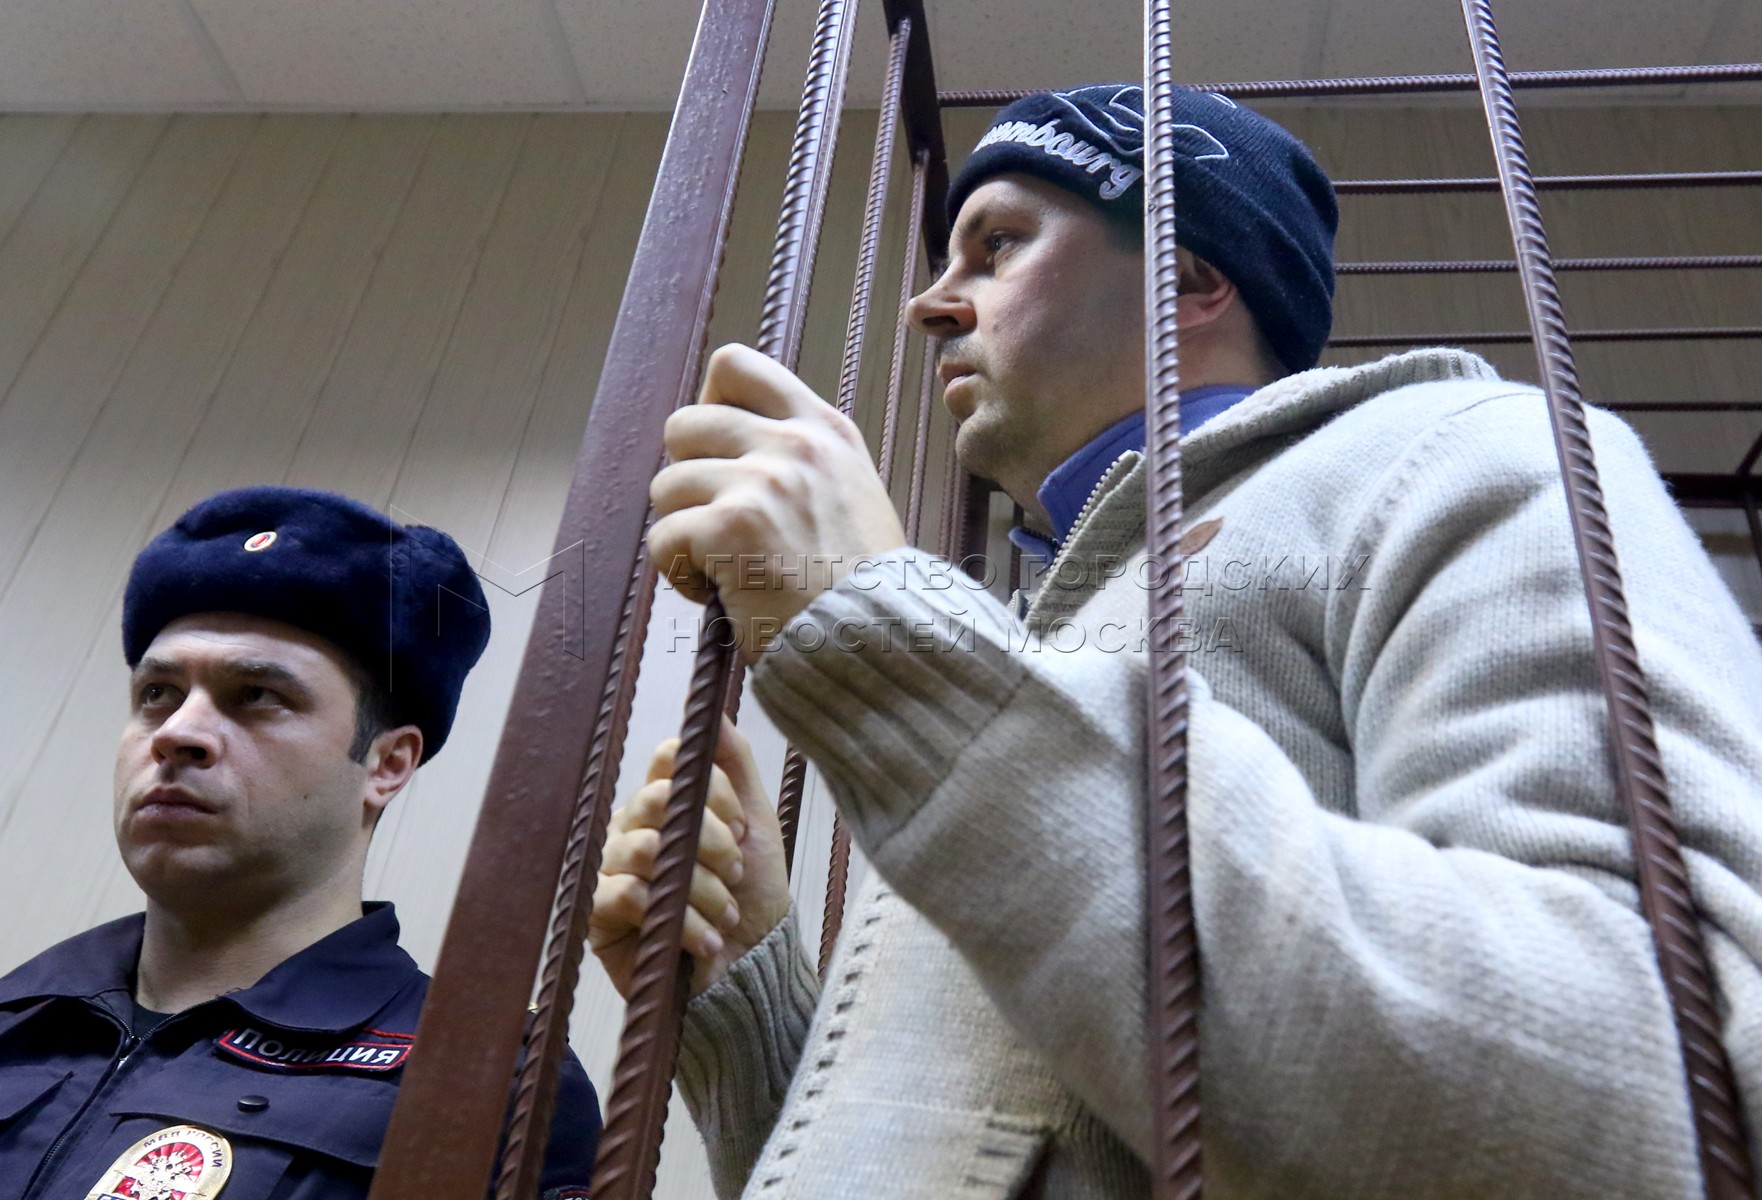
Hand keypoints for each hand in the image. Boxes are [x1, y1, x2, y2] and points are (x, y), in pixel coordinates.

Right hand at [589, 718, 791, 999]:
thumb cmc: (751, 895)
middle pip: (657, 799)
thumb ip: (734, 763)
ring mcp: (614, 870)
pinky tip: (704, 940)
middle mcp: (633, 828)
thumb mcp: (757, 824)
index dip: (710, 789)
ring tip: (726, 914)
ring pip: (648, 850)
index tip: (743, 827)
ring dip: (702, 887)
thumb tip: (711, 704)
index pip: (668, 758)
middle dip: (712, 840)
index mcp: (666, 802)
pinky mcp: (601, 916)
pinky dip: (678, 920)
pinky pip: (626, 895)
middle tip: (736, 872)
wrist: (752, 969)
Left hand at [647, 343, 907, 660]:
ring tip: (719, 565)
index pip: (735, 366)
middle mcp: (793, 445)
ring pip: (666, 486)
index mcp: (823, 429)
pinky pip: (662, 538)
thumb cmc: (864, 586)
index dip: (708, 405)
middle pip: (684, 424)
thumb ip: (801, 461)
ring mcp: (761, 483)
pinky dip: (677, 573)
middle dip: (686, 477)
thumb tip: (730, 449)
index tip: (717, 452)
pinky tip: (714, 592)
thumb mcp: (851, 493)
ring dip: (681, 531)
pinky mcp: (730, 529)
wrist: (881, 641)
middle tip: (714, 521)